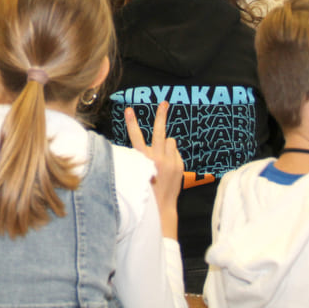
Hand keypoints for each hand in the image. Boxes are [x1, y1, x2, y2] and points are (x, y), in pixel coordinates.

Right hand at [125, 102, 182, 232]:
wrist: (161, 206)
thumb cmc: (146, 188)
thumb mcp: (138, 171)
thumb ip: (144, 155)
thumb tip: (160, 140)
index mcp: (142, 160)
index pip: (135, 137)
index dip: (131, 122)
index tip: (129, 109)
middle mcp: (156, 159)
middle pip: (159, 131)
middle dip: (161, 115)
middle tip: (164, 103)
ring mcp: (170, 162)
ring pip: (170, 141)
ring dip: (167, 146)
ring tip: (162, 159)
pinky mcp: (179, 165)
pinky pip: (176, 151)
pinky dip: (173, 155)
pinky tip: (169, 168)